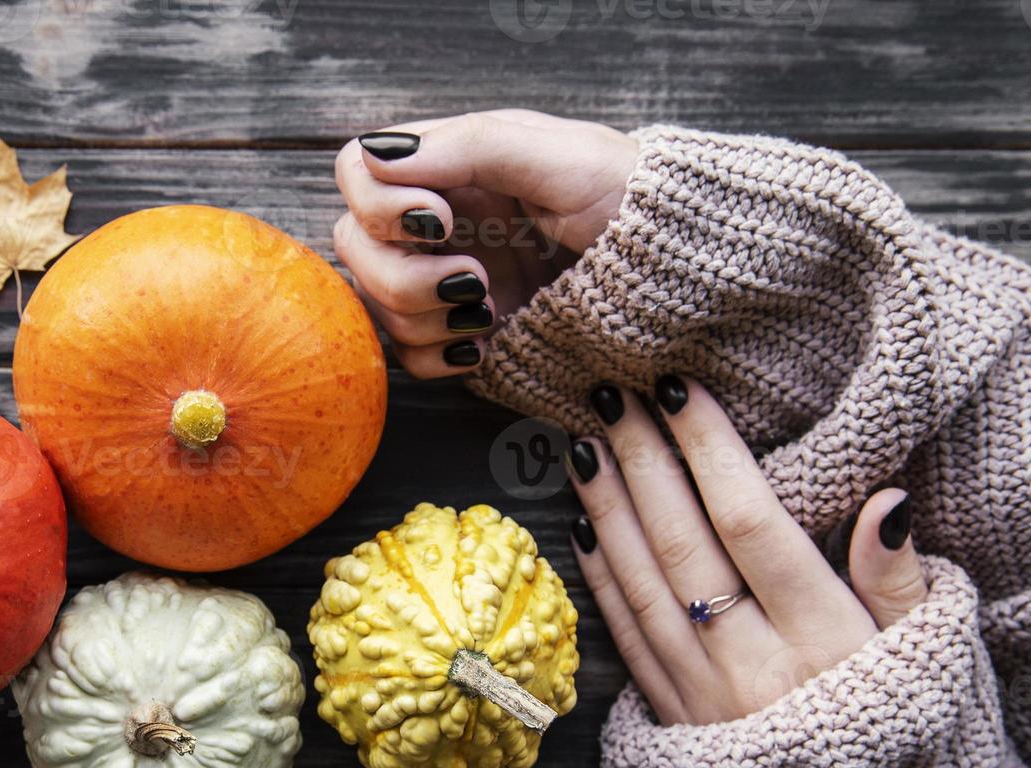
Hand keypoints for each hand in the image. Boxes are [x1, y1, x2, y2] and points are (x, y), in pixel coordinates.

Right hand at [333, 110, 637, 378]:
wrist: (676, 275)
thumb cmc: (629, 200)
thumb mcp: (558, 156)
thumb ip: (467, 147)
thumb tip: (379, 156)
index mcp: (449, 168)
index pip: (357, 173)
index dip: (380, 202)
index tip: (440, 219)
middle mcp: (435, 225)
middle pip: (353, 247)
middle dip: (403, 272)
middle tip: (472, 279)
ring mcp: (443, 283)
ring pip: (377, 307)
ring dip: (426, 315)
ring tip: (491, 307)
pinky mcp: (460, 336)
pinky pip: (410, 358)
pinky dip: (440, 355)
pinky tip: (487, 342)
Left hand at [570, 376, 929, 724]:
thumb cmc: (896, 728)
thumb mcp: (923, 659)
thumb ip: (900, 583)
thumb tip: (888, 503)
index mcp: (824, 639)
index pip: (753, 523)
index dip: (709, 451)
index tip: (677, 390)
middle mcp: (752, 664)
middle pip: (683, 545)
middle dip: (643, 462)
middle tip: (610, 396)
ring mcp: (702, 695)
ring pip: (641, 586)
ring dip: (606, 509)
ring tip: (583, 444)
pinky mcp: (670, 720)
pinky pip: (625, 637)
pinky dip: (599, 577)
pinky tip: (581, 525)